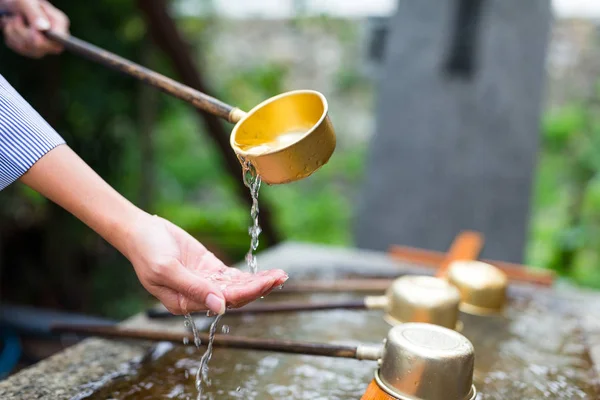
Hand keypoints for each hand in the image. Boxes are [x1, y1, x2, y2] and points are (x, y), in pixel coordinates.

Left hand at [1, 0, 68, 57]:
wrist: (12, 4)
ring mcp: (43, 46)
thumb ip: (35, 13)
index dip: (48, 40)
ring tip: (14, 19)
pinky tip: (12, 27)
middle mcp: (54, 38)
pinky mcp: (31, 50)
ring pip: (28, 48)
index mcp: (59, 23)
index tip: (33, 33)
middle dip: (23, 33)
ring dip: (14, 33)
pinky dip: (11, 37)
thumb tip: (43, 28)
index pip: (60, 39)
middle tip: (16, 18)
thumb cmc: (22, 1)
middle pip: (40, 46)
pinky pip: (19, 49)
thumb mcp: (27, 2)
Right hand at [20, 146, 287, 316]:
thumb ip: (193, 288)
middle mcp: (198, 296)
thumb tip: (219, 306)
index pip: (223, 301)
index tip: (265, 283)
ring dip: (258, 282)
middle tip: (280, 277)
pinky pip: (232, 275)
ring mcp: (204, 281)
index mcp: (185, 302)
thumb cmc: (147, 251)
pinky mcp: (208, 268)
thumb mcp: (167, 269)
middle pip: (234, 296)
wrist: (139, 230)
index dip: (246, 293)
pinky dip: (248, 274)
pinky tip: (266, 273)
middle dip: (258, 287)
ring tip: (280, 275)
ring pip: (236, 286)